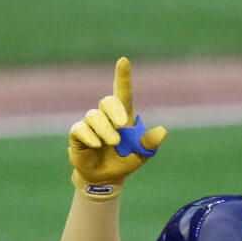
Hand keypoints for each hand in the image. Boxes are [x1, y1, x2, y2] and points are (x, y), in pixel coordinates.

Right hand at [68, 57, 165, 192]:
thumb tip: (163, 131)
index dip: (123, 76)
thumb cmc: (125, 161)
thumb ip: (150, 143)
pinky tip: (96, 145)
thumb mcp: (142, 154)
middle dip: (115, 111)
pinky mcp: (78, 135)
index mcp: (123, 116)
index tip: (124, 61)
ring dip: (105, 129)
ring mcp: (90, 124)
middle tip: (122, 125)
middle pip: (107, 101)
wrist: (106, 179)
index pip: (122, 92)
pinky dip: (89, 135)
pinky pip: (80, 128)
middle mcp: (106, 116)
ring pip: (94, 116)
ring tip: (113, 143)